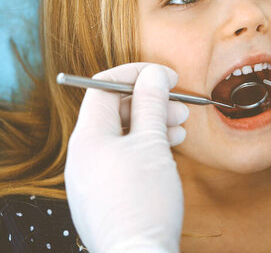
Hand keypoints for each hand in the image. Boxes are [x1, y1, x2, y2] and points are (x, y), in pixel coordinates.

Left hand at [65, 63, 188, 252]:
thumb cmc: (143, 201)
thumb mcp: (152, 144)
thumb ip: (151, 104)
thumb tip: (154, 73)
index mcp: (88, 137)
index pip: (104, 87)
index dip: (136, 74)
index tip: (166, 75)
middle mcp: (84, 155)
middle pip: (116, 111)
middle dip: (150, 102)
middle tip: (180, 104)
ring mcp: (93, 176)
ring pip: (123, 135)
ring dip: (153, 124)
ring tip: (181, 126)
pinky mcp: (106, 193)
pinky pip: (124, 157)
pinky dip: (147, 147)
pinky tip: (170, 146)